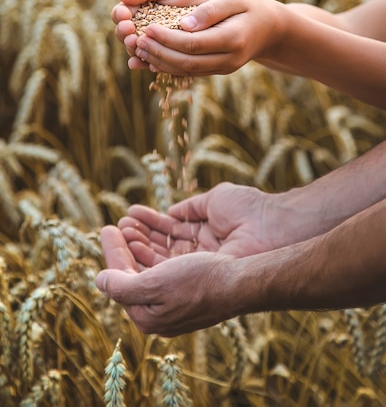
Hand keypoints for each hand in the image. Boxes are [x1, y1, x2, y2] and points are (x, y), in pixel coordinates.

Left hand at [96, 224, 238, 335]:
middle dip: (124, 248)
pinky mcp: (188, 293)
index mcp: (146, 316)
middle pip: (132, 276)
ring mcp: (174, 303)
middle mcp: (158, 314)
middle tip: (117, 225)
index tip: (107, 227)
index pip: (119, 280)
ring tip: (132, 226)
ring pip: (149, 271)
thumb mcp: (154, 284)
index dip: (112, 252)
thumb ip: (122, 285)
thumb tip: (99, 280)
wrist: (239, 284)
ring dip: (139, 247)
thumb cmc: (198, 281)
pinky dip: (156, 252)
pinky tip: (155, 238)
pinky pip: (165, 270)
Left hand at [111, 0, 283, 75]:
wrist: (271, 29)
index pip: (193, 44)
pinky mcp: (217, 70)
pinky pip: (189, 72)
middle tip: (137, 40)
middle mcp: (228, 59)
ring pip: (186, 71)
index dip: (167, 39)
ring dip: (160, 62)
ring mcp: (223, 68)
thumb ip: (212, 10)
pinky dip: (169, 66)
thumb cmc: (252, 7)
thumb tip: (184, 24)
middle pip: (186, 63)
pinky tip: (152, 58)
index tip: (147, 28)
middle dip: (158, 53)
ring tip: (139, 49)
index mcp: (233, 39)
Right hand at [117, 182, 286, 268]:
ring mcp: (200, 269)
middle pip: (162, 248)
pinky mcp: (197, 280)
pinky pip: (165, 272)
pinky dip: (146, 261)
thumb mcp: (214, 200)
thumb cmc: (248, 210)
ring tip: (116, 234)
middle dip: (138, 238)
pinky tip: (128, 248)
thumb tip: (169, 213)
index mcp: (207, 234)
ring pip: (160, 261)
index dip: (150, 225)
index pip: (171, 231)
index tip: (128, 216)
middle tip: (116, 228)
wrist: (271, 229)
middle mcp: (202, 254)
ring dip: (136, 248)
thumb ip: (189, 208)